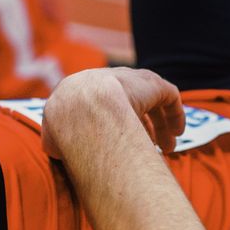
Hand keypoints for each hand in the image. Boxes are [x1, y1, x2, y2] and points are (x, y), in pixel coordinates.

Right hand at [40, 67, 184, 161]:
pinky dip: (174, 114)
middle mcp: (105, 78)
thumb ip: (56, 141)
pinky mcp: (151, 83)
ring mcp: (129, 78)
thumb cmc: (65, 130)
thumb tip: (58, 151)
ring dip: (160, 123)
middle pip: (129, 101)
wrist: (82, 110)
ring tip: (168, 147)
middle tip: (148, 147)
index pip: (101, 105)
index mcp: (80, 88)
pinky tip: (178, 133)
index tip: (119, 147)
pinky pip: (168, 97)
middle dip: (140, 125)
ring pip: (150, 99)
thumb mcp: (52, 137)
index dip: (112, 127)